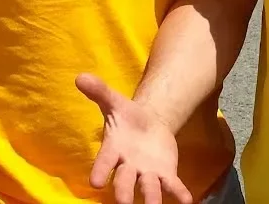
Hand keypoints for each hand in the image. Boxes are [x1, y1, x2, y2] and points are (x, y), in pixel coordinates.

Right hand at [78, 73, 190, 203]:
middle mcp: (128, 166)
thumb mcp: (114, 102)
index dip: (100, 171)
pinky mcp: (165, 174)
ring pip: (148, 189)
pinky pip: (171, 186)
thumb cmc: (127, 118)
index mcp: (113, 150)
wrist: (149, 124)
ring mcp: (146, 173)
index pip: (104, 162)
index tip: (95, 182)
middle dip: (124, 193)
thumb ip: (99, 91)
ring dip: (151, 200)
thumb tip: (80, 76)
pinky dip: (178, 193)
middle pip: (124, 182)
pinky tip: (187, 201)